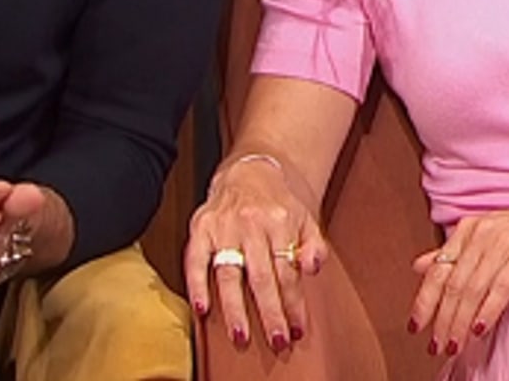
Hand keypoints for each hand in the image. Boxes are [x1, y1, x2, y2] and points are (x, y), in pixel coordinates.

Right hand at [184, 157, 329, 353]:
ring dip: (234, 307)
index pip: (287, 271)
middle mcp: (250, 223)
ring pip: (229, 273)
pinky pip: (194, 259)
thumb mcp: (306, 219)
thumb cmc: (277, 201)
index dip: (293, 304)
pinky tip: (202, 308)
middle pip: (261, 276)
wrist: (249, 170)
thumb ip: (314, 245)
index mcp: (279, 221)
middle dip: (269, 312)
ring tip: (240, 334)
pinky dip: (196, 284)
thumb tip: (311, 267)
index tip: (296, 329)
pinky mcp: (200, 226)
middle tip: (275, 339)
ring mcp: (223, 226)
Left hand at [408, 189, 508, 357]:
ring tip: (454, 346)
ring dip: (459, 322)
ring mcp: (504, 240)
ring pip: (472, 289)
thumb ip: (456, 253)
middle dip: (441, 320)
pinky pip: (500, 286)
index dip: (423, 302)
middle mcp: (482, 232)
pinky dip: (487, 311)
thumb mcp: (492, 238)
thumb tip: (419, 267)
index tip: (415, 328)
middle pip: (453, 284)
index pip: (438, 271)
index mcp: (469, 229)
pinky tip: (478, 330)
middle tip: (436, 346)